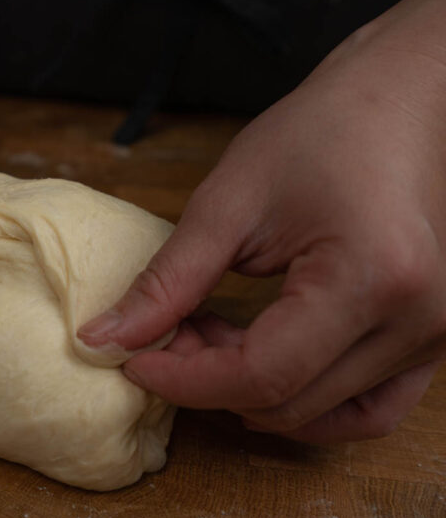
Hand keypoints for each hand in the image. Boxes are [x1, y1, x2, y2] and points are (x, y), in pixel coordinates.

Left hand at [79, 0, 445, 442]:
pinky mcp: (433, 341)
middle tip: (170, 331)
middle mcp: (418, 323)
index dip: (183, 380)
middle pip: (288, 402)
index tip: (132, 359)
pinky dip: (307, 402)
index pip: (261, 376)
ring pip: (326, 417)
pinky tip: (262, 358)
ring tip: (215, 336)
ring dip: (255, 395)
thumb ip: (167, 280)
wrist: (406, 100)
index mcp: (371, 279)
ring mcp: (435, 337)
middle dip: (210, 381)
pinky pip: (368, 408)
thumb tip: (104, 338)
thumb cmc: (325, 130)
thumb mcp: (230, 200)